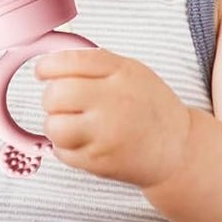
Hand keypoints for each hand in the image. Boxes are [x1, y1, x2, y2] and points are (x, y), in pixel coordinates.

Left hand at [34, 48, 193, 188]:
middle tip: (60, 101)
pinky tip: (80, 141)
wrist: (179, 150)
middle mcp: (114, 103)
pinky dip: (64, 146)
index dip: (47, 65)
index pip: (69, 61)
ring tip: (69, 123)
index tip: (43, 71)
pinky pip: (62, 152)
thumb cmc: (150, 106)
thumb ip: (94, 62)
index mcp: (120, 73)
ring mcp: (107, 135)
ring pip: (54, 127)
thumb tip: (52, 58)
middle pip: (56, 95)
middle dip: (51, 97)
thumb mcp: (130, 71)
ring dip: (54, 124)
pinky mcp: (101, 162)